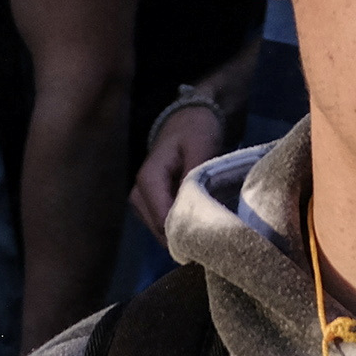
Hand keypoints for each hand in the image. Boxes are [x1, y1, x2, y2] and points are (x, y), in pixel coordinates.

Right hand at [131, 91, 225, 231]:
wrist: (188, 121)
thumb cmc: (196, 130)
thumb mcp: (201, 146)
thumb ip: (194, 176)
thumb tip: (192, 209)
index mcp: (148, 179)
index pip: (162, 221)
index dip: (186, 232)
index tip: (213, 235)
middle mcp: (138, 195)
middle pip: (160, 231)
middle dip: (186, 235)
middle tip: (217, 233)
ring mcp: (142, 203)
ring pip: (162, 232)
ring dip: (185, 232)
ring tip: (211, 224)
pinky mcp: (150, 207)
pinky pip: (165, 226)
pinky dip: (182, 226)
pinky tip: (201, 220)